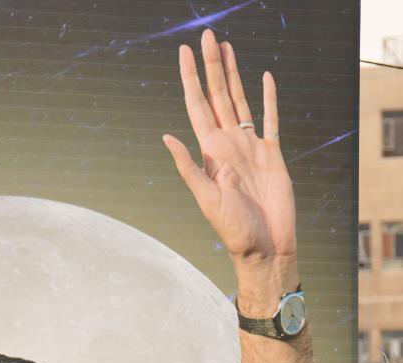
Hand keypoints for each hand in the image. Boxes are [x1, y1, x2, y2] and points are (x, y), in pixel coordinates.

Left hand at [163, 30, 296, 298]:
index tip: (184, 51)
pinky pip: (270, 119)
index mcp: (211, 153)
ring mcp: (250, 148)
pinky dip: (268, 98)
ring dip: (233, 75)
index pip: (197, 106)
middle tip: (208, 35)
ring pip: (240, 101)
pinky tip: (264, 78)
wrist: (266, 248)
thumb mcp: (207, 199)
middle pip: (218, 96)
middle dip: (211, 66)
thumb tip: (167, 137)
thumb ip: (189, 167)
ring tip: (226, 48)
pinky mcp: (273, 155)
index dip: (190, 78)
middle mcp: (229, 145)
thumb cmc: (234, 232)